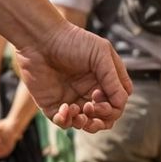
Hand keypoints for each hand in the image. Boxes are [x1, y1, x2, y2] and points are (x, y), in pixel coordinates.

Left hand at [11, 16, 129, 132]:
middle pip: (103, 119)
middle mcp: (87, 92)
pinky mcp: (52, 103)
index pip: (116, 105)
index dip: (113, 108)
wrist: (39, 38)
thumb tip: (121, 103)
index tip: (98, 94)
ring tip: (77, 110)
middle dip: (101, 121)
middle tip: (90, 109)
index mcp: (102, 82)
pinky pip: (63, 122)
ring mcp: (70, 99)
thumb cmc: (71, 40)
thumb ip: (113, 79)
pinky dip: (66, 121)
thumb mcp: (101, 54)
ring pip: (84, 123)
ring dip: (84, 123)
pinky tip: (65, 108)